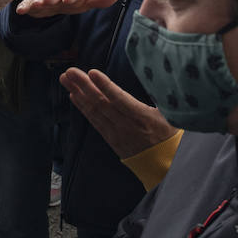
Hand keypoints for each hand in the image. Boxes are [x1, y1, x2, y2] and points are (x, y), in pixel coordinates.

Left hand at [62, 67, 176, 159]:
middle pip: (102, 103)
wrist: (167, 165)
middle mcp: (127, 126)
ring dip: (79, 94)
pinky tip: (74, 97)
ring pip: (95, 112)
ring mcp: (117, 134)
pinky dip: (83, 108)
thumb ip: (157, 97)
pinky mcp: (112, 139)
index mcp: (143, 118)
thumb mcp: (169, 114)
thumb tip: (151, 76)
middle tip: (71, 72)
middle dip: (84, 86)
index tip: (93, 73)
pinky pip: (94, 122)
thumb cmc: (170, 135)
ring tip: (66, 80)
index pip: (120, 100)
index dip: (106, 86)